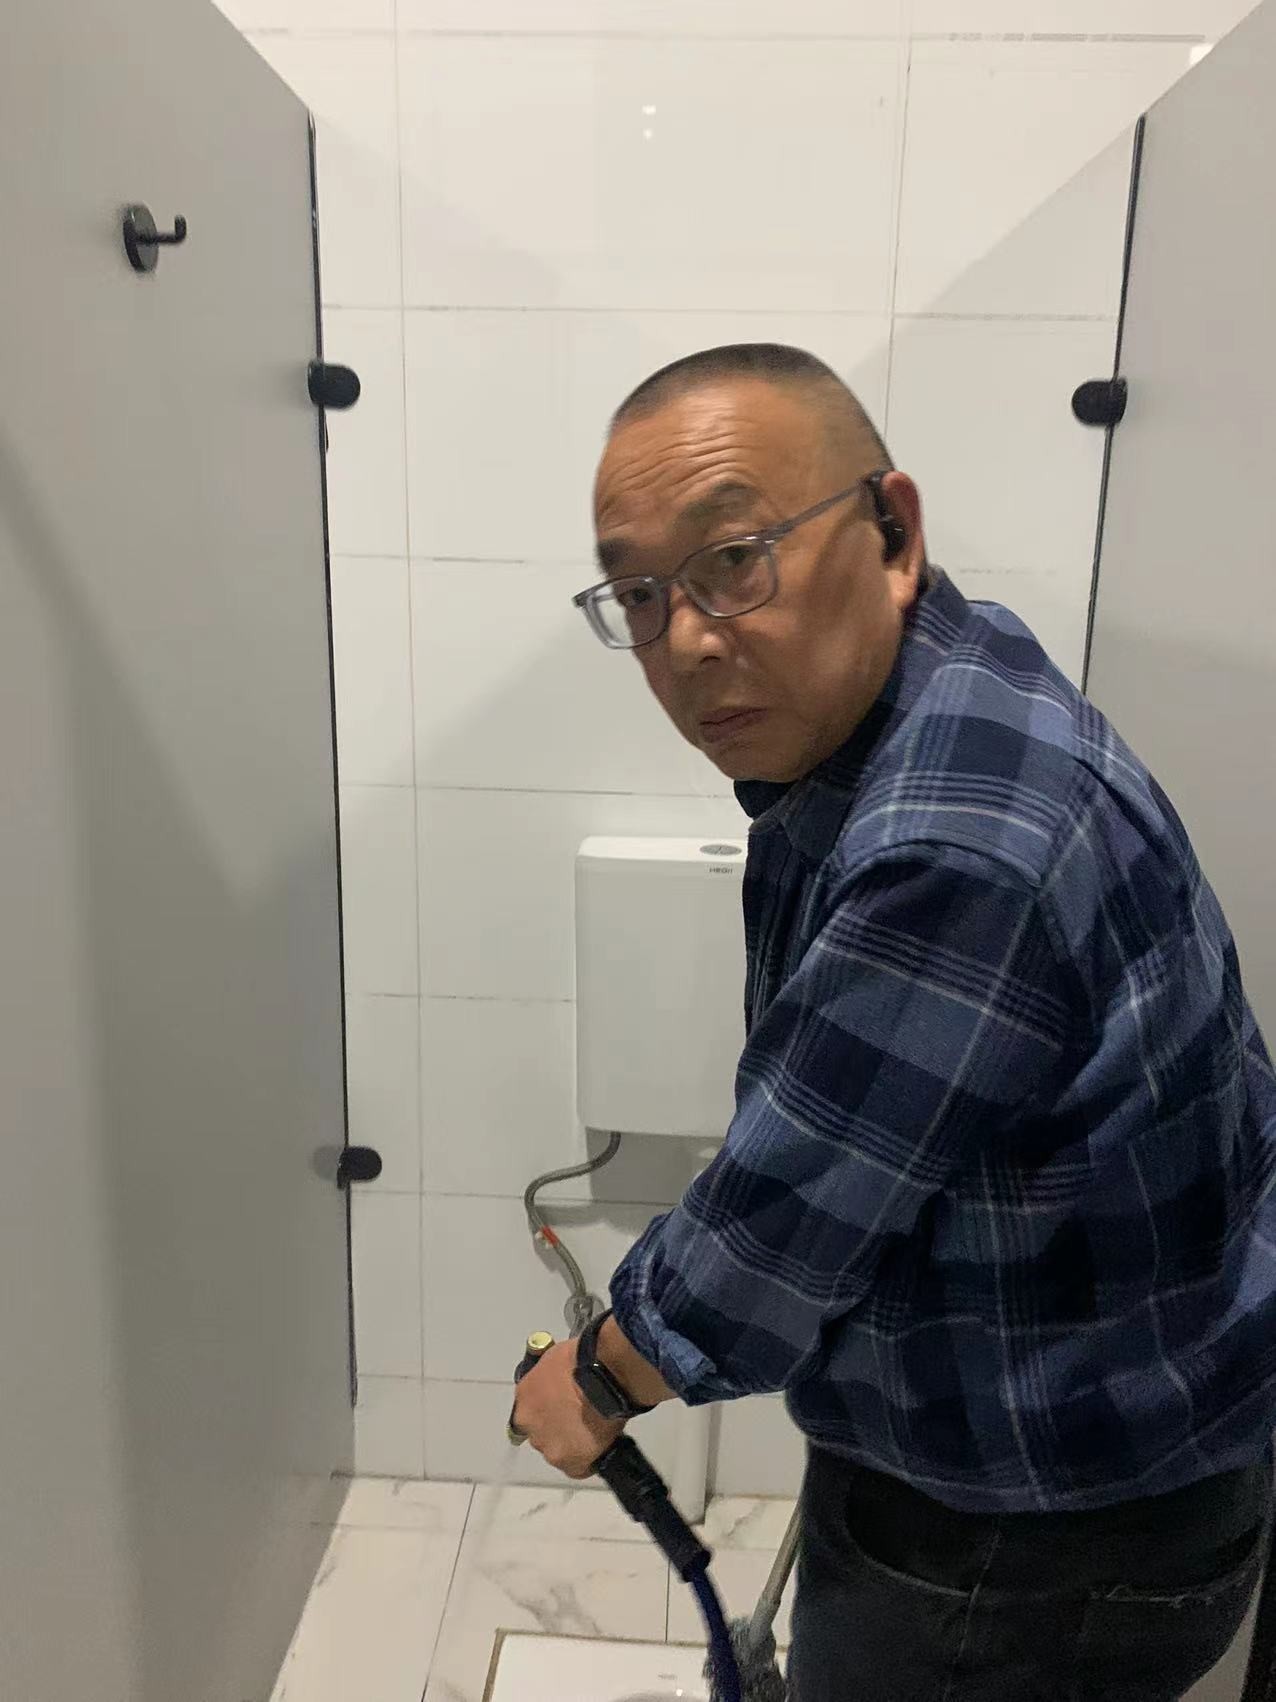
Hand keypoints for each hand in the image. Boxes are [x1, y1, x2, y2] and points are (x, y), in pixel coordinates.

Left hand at [511, 1337, 624, 1479]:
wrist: (602, 1375)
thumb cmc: (582, 1358)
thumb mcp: (555, 1358)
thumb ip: (550, 1378)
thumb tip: (559, 1383)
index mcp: (523, 1398)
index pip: (530, 1412)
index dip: (548, 1409)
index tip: (562, 1407)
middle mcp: (530, 1426)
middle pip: (542, 1433)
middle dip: (557, 1428)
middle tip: (580, 1418)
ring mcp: (549, 1446)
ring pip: (558, 1451)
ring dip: (571, 1444)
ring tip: (593, 1430)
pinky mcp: (571, 1463)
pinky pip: (578, 1467)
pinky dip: (587, 1460)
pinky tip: (599, 1445)